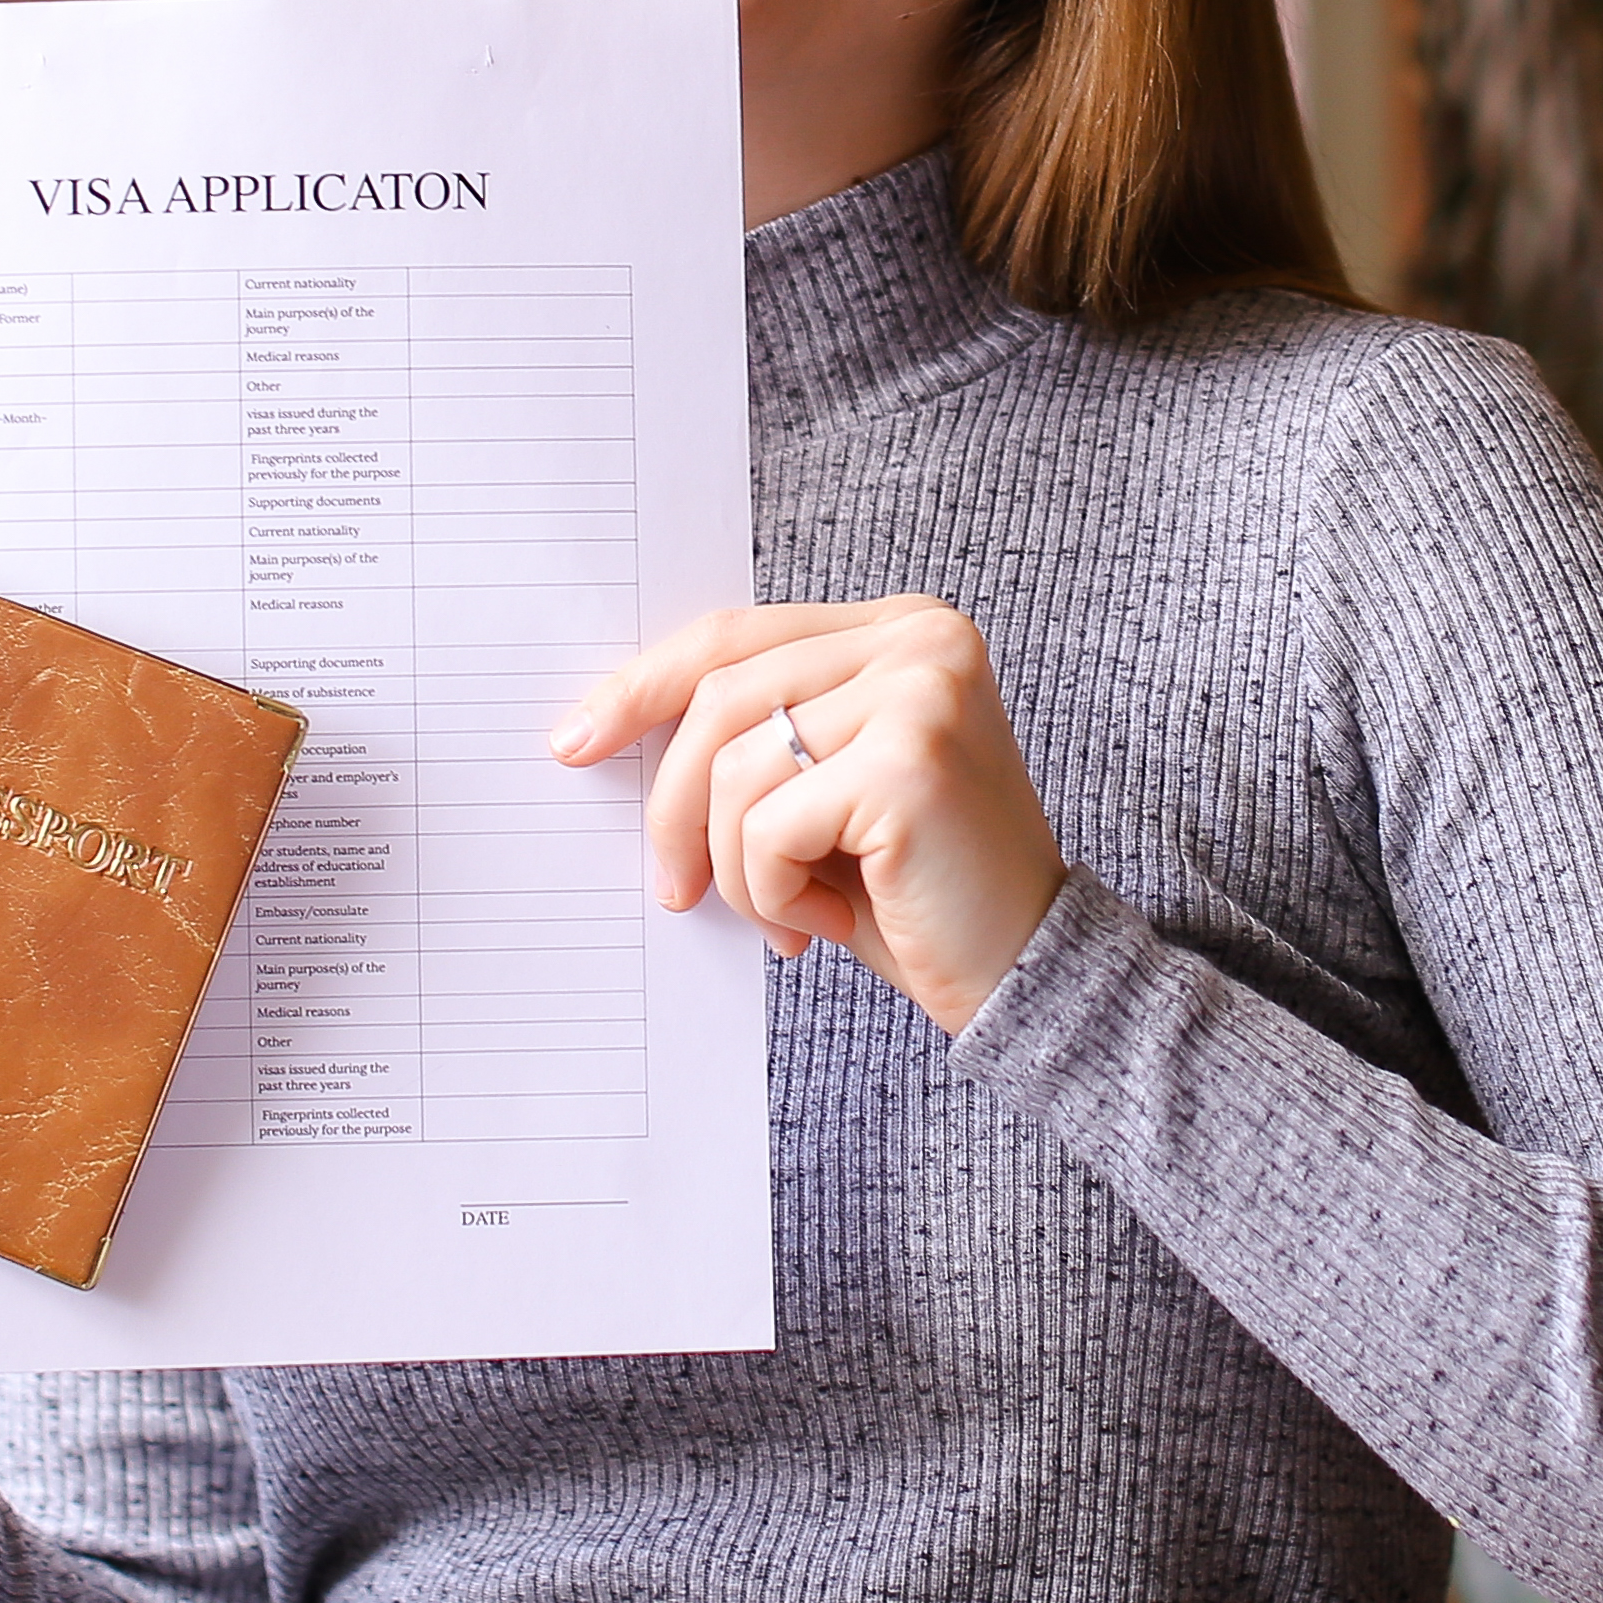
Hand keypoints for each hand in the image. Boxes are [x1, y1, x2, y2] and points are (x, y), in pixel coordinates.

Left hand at [555, 597, 1063, 1033]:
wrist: (1026, 975)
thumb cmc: (917, 892)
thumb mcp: (827, 793)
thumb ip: (755, 738)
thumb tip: (606, 726)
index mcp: (903, 628)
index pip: (737, 637)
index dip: (644, 687)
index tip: (576, 741)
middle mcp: (921, 639)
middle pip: (722, 695)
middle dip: (673, 805)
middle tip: (673, 890)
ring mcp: (921, 689)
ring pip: (735, 768)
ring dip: (738, 869)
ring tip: (790, 915)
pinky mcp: (909, 759)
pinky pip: (768, 826)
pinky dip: (774, 895)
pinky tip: (829, 924)